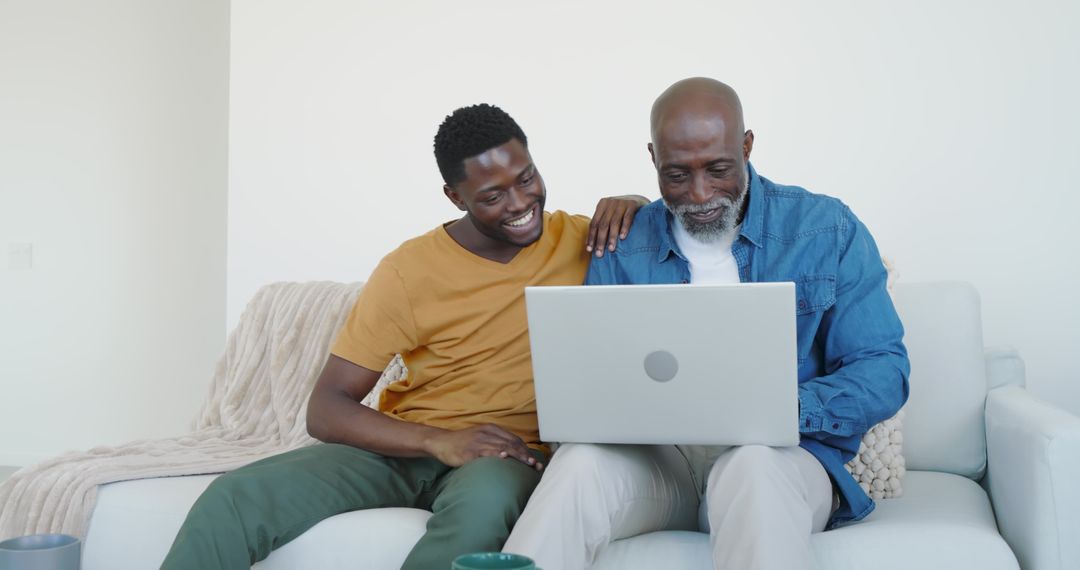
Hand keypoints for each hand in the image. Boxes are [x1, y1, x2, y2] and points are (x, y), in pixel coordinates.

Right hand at [424, 424, 543, 470]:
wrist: (441, 442)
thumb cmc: (462, 443)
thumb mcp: (481, 438)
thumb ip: (495, 442)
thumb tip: (511, 454)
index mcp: (491, 429)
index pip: (514, 439)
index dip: (526, 450)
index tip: (535, 460)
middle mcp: (487, 433)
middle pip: (512, 443)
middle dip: (526, 455)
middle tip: (536, 465)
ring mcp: (479, 441)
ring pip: (502, 447)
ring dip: (517, 456)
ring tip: (528, 463)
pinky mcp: (470, 451)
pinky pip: (486, 452)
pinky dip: (496, 454)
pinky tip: (504, 457)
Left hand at [587, 195, 649, 257]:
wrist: (639, 199)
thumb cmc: (621, 211)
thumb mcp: (609, 213)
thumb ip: (602, 224)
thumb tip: (591, 245)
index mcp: (601, 204)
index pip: (594, 223)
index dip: (591, 237)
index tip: (589, 250)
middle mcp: (610, 202)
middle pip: (603, 224)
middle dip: (600, 240)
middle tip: (599, 254)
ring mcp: (621, 202)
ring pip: (614, 222)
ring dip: (611, 237)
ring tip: (611, 249)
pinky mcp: (632, 204)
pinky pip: (627, 218)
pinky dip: (624, 228)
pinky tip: (622, 238)